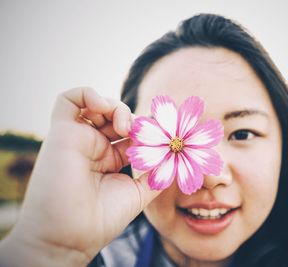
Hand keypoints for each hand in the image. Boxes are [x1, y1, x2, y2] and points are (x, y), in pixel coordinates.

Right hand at [0, 87, 159, 265]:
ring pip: (98, 105)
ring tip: (125, 127)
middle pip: (118, 117)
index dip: (149, 129)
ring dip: (117, 108)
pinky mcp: (61, 132)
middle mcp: (94, 147)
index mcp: (111, 159)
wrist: (70, 236)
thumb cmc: (102, 219)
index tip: (167, 134)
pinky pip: (68, 99)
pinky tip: (103, 107)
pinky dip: (88, 94)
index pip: (133, 133)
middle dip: (136, 119)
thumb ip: (156, 174)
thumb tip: (173, 157)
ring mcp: (78, 138)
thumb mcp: (138, 194)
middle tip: (148, 132)